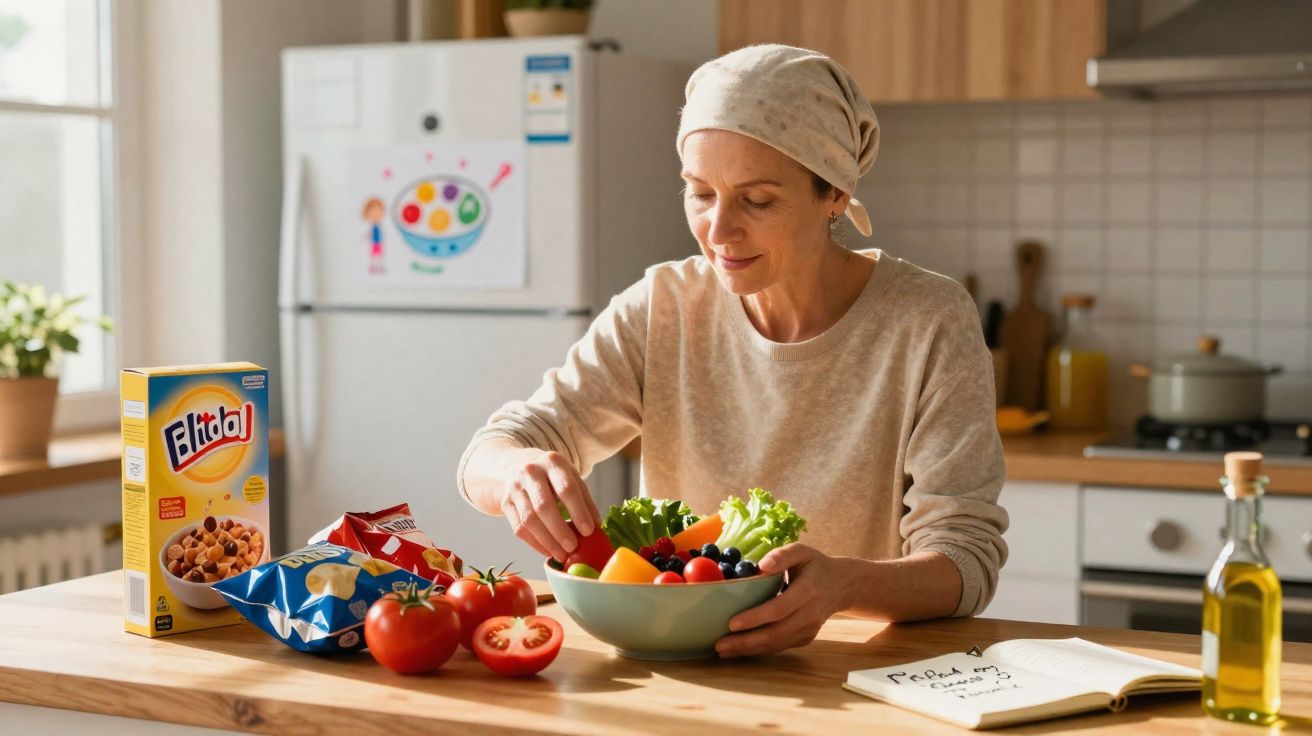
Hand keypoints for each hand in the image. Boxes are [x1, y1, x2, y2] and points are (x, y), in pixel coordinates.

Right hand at [499, 449, 601, 560]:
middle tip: (573, 547)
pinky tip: (548, 551)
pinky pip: (519, 528)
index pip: (567, 489)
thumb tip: (596, 526)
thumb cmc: (552, 476)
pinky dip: (535, 543)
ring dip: (547, 541)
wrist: (516, 466)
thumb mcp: (571, 477)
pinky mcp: (505, 503)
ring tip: (562, 554)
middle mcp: (530, 472)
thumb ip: (584, 499)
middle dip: (560, 530)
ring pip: (529, 520)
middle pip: (544, 506)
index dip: (578, 511)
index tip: (589, 531)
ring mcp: (514, 487)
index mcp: (553, 462)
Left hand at [715, 544, 851, 657]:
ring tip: (723, 650)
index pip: (779, 609)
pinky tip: (740, 649)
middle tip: (719, 644)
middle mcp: (810, 614)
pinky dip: (759, 650)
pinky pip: (781, 646)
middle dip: (746, 642)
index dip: (755, 617)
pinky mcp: (806, 637)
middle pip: (776, 633)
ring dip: (749, 650)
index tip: (731, 623)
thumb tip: (761, 566)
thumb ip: (782, 555)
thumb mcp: (802, 551)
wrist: (842, 585)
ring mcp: (809, 629)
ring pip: (777, 645)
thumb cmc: (816, 565)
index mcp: (809, 590)